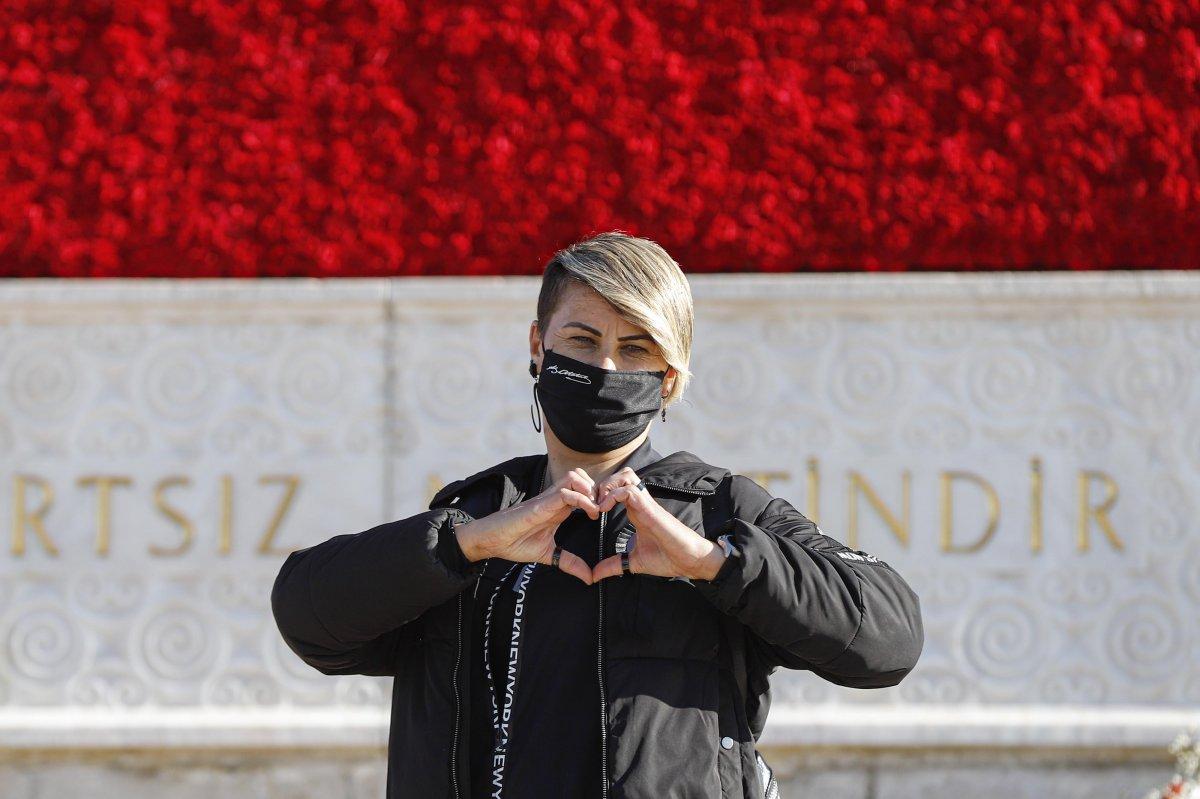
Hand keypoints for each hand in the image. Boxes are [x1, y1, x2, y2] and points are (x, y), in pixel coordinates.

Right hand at [453, 468, 600, 584]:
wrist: (490, 541)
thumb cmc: (515, 543)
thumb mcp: (549, 555)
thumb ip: (570, 563)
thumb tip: (589, 578)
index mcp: (559, 508)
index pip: (583, 489)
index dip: (598, 497)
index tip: (606, 515)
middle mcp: (555, 499)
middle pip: (582, 476)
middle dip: (598, 489)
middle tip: (604, 509)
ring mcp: (547, 500)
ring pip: (574, 477)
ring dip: (590, 490)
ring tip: (596, 509)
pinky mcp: (540, 505)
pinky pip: (564, 493)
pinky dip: (581, 499)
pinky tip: (588, 514)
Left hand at [590, 467, 726, 581]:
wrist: (689, 561)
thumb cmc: (667, 558)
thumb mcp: (632, 562)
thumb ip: (612, 565)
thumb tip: (594, 576)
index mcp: (636, 511)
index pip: (618, 488)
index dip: (601, 494)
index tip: (589, 511)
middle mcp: (641, 503)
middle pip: (622, 475)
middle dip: (603, 484)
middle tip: (592, 504)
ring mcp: (646, 504)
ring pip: (626, 476)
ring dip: (608, 486)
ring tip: (599, 505)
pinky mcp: (650, 508)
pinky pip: (629, 490)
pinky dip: (613, 495)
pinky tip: (604, 510)